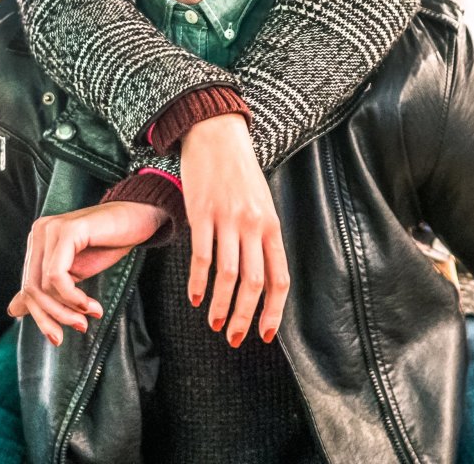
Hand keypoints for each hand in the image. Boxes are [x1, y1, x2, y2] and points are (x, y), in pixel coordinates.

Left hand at [6, 201, 166, 344]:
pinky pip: (58, 275)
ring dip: (68, 309)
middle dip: (53, 316)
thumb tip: (12, 311)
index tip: (58, 337)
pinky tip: (90, 305)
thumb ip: (46, 288)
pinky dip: (73, 297)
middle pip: (32, 288)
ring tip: (89, 316)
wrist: (139, 218)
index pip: (28, 287)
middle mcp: (40, 232)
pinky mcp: (68, 230)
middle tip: (78, 329)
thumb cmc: (109, 243)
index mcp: (38, 241)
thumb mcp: (75, 272)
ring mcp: (52, 229)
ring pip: (44, 285)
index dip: (41, 317)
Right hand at [180, 113, 289, 346]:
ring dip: (221, 306)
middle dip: (245, 318)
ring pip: (227, 276)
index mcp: (271, 225)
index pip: (278, 278)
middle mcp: (253, 225)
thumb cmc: (240, 172)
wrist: (216, 134)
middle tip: (235, 338)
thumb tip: (261, 278)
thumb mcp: (261, 203)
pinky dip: (197, 282)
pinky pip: (201, 257)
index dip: (273, 311)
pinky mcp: (202, 214)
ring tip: (214, 324)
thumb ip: (262, 237)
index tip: (264, 334)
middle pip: (253, 283)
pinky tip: (195, 298)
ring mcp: (227, 220)